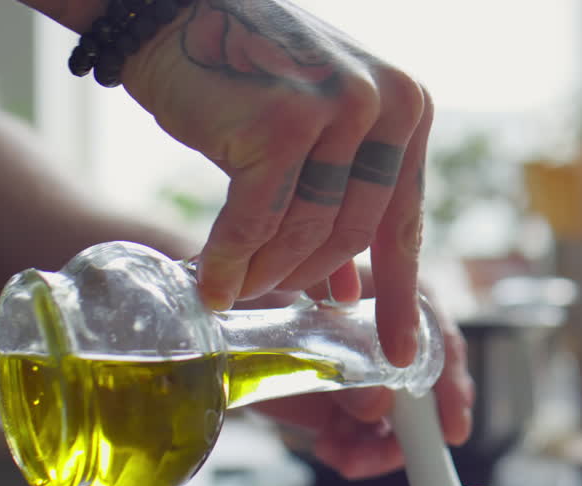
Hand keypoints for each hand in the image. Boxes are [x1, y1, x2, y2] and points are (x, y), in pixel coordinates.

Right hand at [122, 0, 431, 366]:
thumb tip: (347, 294)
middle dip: (307, 279)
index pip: (405, 222)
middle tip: (270, 302)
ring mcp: (338, 110)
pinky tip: (211, 286)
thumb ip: (338, 205)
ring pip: (307, 232)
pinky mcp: (281, 124)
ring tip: (234, 290)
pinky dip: (231, 260)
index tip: (401, 356)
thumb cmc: (244, 76)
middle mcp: (386, 104)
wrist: (173, 13)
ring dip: (267, 273)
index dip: (400, 297)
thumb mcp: (314, 134)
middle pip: (354, 235)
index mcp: (408, 107)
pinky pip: (258, 220)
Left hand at [248, 290, 473, 478]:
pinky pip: (361, 441)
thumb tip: (379, 406)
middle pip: (426, 395)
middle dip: (416, 434)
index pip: (441, 344)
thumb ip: (347, 357)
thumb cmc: (268, 291)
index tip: (451, 427)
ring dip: (377, 450)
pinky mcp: (342, 406)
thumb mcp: (307, 317)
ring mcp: (367, 378)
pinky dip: (351, 454)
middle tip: (394, 454)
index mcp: (394, 300)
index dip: (452, 387)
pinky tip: (330, 450)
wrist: (228, 317)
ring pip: (396, 426)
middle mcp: (389, 342)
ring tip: (345, 456)